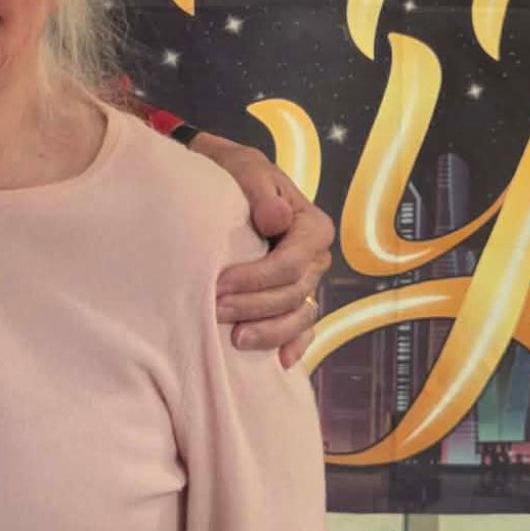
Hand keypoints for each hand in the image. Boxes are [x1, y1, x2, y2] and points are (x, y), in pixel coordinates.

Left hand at [194, 131, 333, 367]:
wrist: (221, 182)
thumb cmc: (232, 174)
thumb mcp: (244, 168)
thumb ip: (259, 190)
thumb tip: (276, 219)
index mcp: (311, 226)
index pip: (292, 263)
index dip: (257, 279)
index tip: (219, 283)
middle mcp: (315, 258)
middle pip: (292, 294)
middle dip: (253, 307)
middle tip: (213, 310)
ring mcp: (306, 282)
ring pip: (298, 317)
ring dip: (269, 332)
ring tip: (235, 340)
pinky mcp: (293, 300)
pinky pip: (302, 329)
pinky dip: (294, 345)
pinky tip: (280, 362)